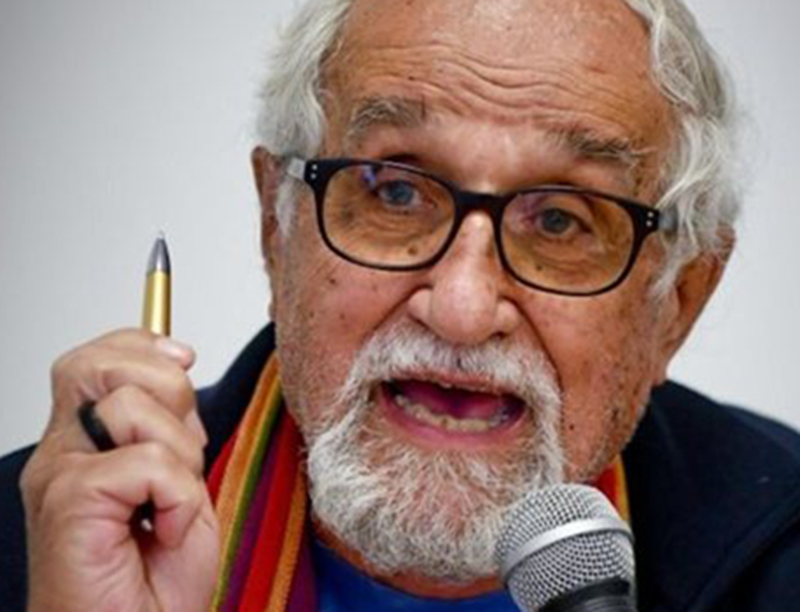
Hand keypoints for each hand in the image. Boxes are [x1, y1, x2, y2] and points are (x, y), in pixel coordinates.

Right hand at [20, 329, 219, 611]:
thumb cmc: (154, 581)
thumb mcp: (180, 485)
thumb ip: (170, 427)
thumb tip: (178, 362)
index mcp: (84, 445)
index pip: (97, 358)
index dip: (144, 344)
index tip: (185, 357)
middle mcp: (62, 453)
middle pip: (97, 363)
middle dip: (166, 386)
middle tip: (184, 448)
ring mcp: (59, 476)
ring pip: (129, 404)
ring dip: (179, 451)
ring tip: (171, 501)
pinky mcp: (69, 503)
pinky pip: (145, 461)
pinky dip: (178, 495)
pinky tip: (165, 530)